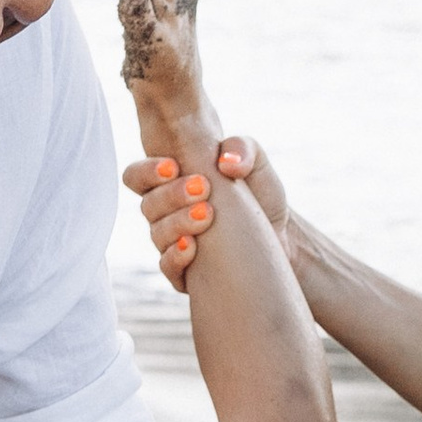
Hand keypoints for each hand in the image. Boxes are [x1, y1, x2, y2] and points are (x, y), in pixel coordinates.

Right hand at [120, 135, 288, 293]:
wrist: (283, 235)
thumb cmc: (261, 194)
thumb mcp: (255, 161)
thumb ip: (240, 148)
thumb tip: (225, 162)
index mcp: (172, 183)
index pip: (138, 177)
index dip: (147, 172)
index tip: (173, 167)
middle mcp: (168, 213)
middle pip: (148, 205)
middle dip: (172, 195)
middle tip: (203, 187)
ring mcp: (175, 243)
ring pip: (157, 234)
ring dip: (179, 222)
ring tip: (208, 213)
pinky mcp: (188, 273)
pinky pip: (168, 267)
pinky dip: (177, 256)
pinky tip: (193, 246)